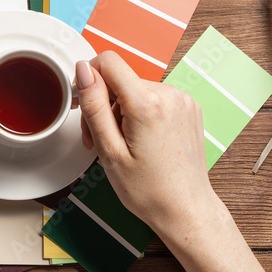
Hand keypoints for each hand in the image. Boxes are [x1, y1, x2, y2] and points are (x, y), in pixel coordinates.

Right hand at [75, 51, 220, 241]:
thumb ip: (95, 106)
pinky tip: (138, 140)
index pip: (108, 61)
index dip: (88, 77)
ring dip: (120, 111)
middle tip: (97, 139)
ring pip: (135, 89)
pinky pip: (153, 98)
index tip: (83, 102)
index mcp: (147, 104)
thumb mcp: (109, 151)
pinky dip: (140, 113)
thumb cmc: (149, 190)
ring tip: (119, 144)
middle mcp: (169, 94)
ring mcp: (182, 100)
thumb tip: (84, 70)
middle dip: (103, 104)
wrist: (186, 210)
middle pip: (120, 79)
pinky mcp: (188, 107)